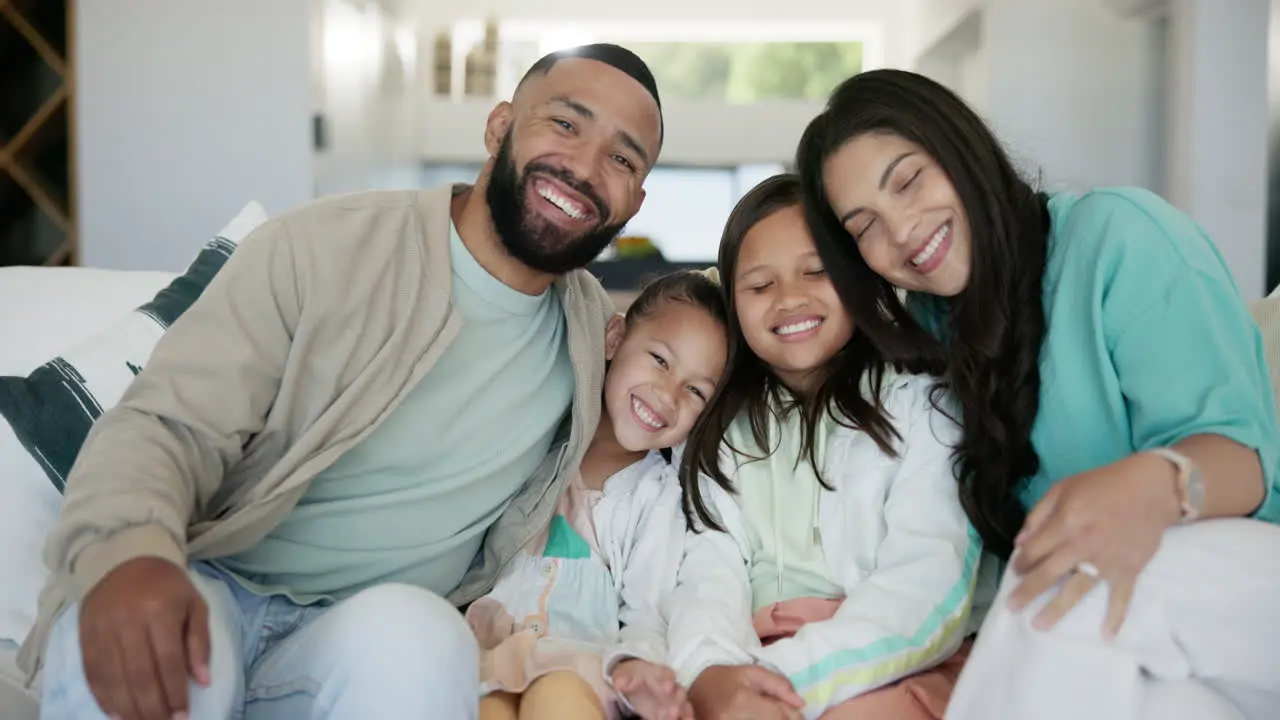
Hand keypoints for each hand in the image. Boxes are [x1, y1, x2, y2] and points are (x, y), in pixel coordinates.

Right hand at [79, 557, 210, 719]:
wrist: (124, 559)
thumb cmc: (167, 585)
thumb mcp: (194, 604)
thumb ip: (200, 642)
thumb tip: (202, 681)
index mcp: (160, 612)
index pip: (168, 661)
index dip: (174, 692)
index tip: (182, 715)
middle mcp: (128, 622)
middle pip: (139, 675)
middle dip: (152, 707)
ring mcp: (103, 630)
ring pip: (114, 678)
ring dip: (128, 707)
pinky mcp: (85, 635)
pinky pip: (92, 673)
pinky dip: (103, 697)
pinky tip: (116, 713)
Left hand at [612, 659, 692, 719]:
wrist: (637, 679)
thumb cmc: (633, 675)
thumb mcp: (625, 673)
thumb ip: (623, 678)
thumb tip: (619, 683)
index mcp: (658, 673)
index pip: (665, 674)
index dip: (667, 680)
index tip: (666, 687)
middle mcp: (670, 685)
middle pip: (677, 691)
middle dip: (676, 700)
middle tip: (673, 711)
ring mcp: (674, 698)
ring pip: (683, 703)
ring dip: (682, 711)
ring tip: (676, 718)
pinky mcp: (673, 710)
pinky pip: (683, 713)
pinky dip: (685, 717)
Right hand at [687, 664, 804, 719]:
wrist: (696, 688)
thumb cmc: (727, 679)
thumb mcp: (753, 673)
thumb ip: (779, 686)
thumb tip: (802, 704)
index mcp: (740, 701)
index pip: (778, 716)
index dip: (793, 716)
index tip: (795, 713)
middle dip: (782, 719)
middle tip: (780, 714)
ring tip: (763, 714)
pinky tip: (756, 717)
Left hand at [1009, 452, 1180, 639]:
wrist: (1152, 488)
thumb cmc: (1103, 485)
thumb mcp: (1064, 488)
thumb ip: (1039, 515)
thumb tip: (1020, 542)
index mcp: (1066, 522)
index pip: (1035, 550)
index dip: (1022, 562)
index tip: (1016, 570)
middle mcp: (1083, 544)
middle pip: (1049, 573)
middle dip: (1027, 591)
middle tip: (1011, 608)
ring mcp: (1107, 561)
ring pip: (1077, 589)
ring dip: (1056, 609)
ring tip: (1038, 625)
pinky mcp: (1129, 570)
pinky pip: (1121, 597)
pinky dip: (1115, 616)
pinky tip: (1106, 635)